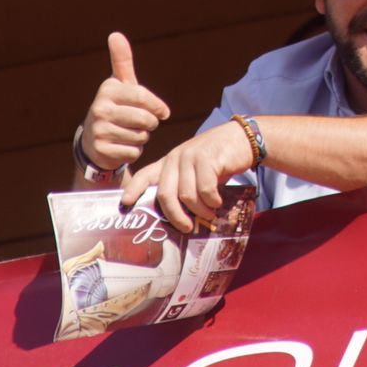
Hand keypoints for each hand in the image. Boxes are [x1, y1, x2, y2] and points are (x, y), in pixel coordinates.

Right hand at [80, 32, 169, 173]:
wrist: (94, 140)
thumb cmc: (115, 107)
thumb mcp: (120, 84)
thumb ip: (122, 60)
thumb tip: (115, 34)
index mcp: (108, 90)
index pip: (143, 97)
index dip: (157, 106)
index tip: (163, 112)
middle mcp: (100, 109)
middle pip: (145, 120)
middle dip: (150, 124)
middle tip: (142, 123)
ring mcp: (99, 131)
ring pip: (141, 137)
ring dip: (142, 138)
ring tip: (130, 132)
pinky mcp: (102, 151)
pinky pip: (134, 152)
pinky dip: (134, 151)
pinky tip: (123, 145)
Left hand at [121, 122, 252, 234]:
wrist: (241, 139)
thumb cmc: (217, 160)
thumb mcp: (196, 171)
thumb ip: (185, 187)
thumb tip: (181, 218)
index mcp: (169, 163)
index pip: (145, 175)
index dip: (133, 190)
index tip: (125, 204)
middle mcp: (176, 158)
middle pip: (166, 194)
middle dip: (176, 216)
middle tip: (187, 227)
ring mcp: (190, 157)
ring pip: (187, 195)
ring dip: (200, 211)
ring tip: (210, 213)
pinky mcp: (207, 158)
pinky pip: (205, 189)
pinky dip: (212, 201)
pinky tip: (218, 201)